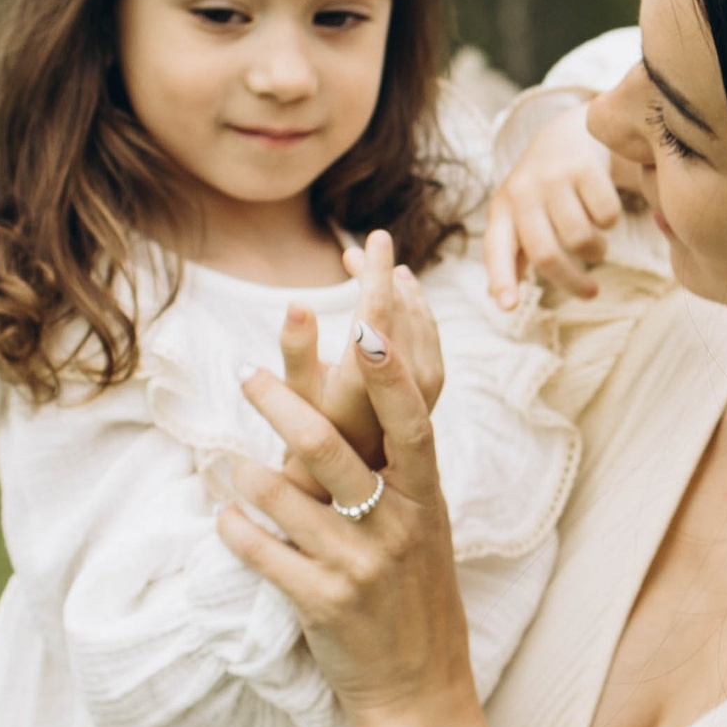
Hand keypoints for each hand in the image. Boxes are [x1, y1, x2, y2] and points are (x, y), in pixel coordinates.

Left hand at [217, 295, 482, 726]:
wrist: (420, 687)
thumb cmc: (418, 594)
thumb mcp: (427, 524)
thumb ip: (402, 466)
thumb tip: (382, 398)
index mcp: (426, 498)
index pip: (412, 422)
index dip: (390, 374)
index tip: (365, 325)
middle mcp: (398, 526)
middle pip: (334, 450)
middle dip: (284, 404)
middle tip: (245, 372)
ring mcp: (361, 566)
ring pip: (289, 500)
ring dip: (247, 473)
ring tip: (224, 460)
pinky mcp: (324, 604)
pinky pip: (265, 555)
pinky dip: (237, 531)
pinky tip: (222, 518)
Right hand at [275, 230, 445, 465]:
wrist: (352, 490)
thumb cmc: (310, 442)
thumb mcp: (295, 397)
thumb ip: (298, 350)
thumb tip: (298, 303)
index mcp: (369, 385)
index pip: (378, 313)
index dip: (377, 271)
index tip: (376, 236)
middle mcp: (405, 386)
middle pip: (401, 311)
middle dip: (382, 275)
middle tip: (357, 251)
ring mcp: (425, 387)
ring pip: (420, 319)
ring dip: (399, 288)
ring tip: (375, 264)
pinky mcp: (431, 385)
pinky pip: (428, 331)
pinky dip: (414, 305)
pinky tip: (400, 291)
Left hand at [486, 107, 646, 306]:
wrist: (571, 131)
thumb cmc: (544, 186)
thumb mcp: (520, 212)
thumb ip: (512, 251)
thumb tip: (495, 297)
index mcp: (502, 209)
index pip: (497, 248)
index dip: (501, 278)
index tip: (508, 307)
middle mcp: (522, 192)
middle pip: (546, 254)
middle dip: (572, 282)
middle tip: (591, 292)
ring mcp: (553, 177)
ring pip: (580, 239)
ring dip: (596, 250)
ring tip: (597, 244)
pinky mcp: (584, 166)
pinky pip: (606, 215)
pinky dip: (611, 223)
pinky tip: (605, 213)